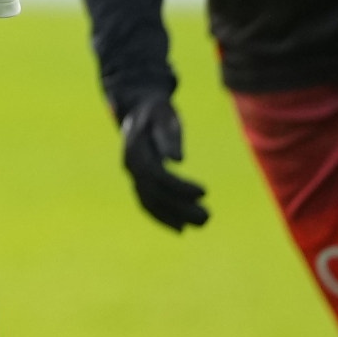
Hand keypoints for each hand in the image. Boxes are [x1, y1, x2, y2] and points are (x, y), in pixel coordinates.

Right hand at [119, 95, 208, 230]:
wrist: (139, 109)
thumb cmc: (157, 111)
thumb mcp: (164, 115)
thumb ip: (168, 135)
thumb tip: (177, 159)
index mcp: (135, 149)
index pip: (156, 175)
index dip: (179, 186)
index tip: (205, 192)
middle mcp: (130, 165)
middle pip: (153, 193)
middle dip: (180, 207)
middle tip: (208, 217)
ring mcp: (132, 175)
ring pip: (150, 202)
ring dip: (174, 216)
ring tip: (202, 223)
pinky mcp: (139, 181)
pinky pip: (148, 203)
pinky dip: (162, 217)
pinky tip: (181, 227)